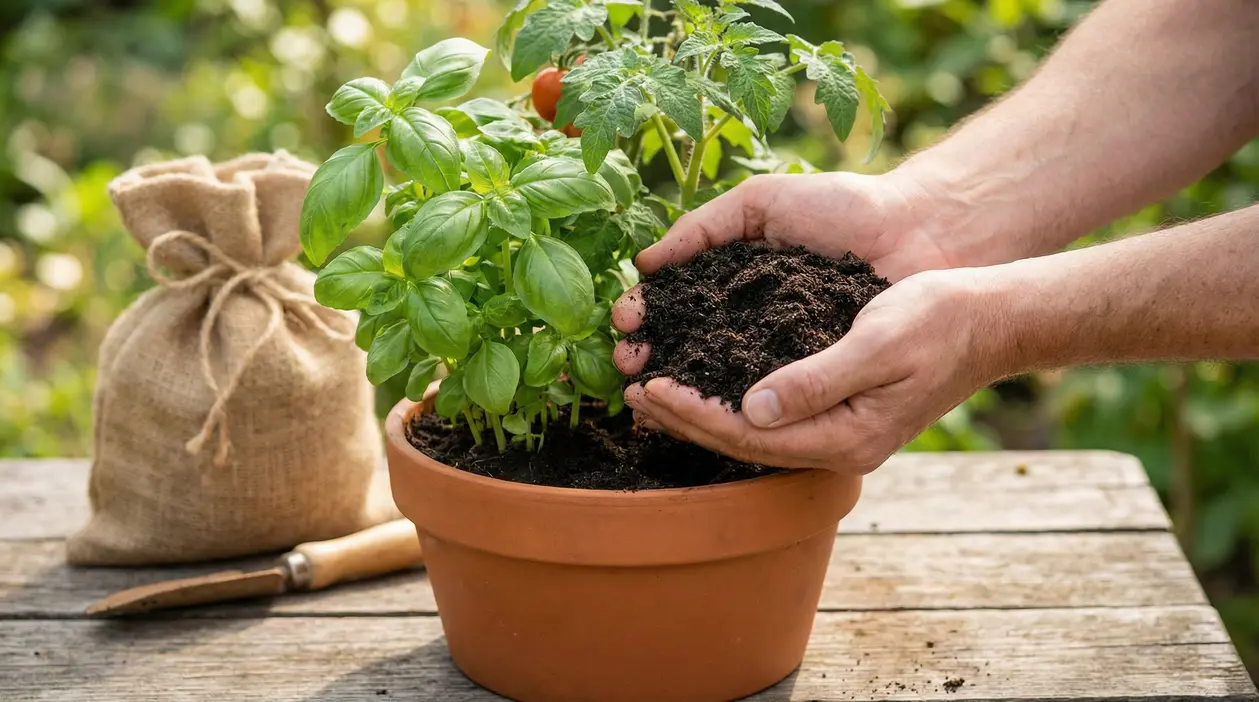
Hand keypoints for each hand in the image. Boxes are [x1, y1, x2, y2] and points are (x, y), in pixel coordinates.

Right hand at [612, 171, 952, 374]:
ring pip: (724, 383)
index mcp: (737, 286)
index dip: (649, 318)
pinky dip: (734, 408)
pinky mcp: (819, 382)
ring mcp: (786, 358)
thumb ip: (706, 227)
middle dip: (653, 359)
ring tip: (649, 394)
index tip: (625, 322)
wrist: (916, 227)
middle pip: (692, 352)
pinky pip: (773, 402)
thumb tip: (646, 263)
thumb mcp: (764, 204)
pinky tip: (704, 411)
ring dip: (682, 393)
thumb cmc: (844, 208)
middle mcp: (756, 328)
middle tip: (626, 364)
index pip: (679, 309)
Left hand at [617, 269, 1008, 472]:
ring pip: (755, 434)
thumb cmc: (940, 319)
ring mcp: (842, 434)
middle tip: (631, 394)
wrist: (991, 319)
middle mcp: (840, 446)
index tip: (650, 389)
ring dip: (702, 414)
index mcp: (848, 436)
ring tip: (653, 395)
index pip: (751, 436)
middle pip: (745, 443)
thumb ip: (816, 379)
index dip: (695, 414)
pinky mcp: (842, 413)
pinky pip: (773, 417)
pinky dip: (731, 403)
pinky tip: (705, 387)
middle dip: (685, 420)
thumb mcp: (878, 341)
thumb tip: (751, 408)